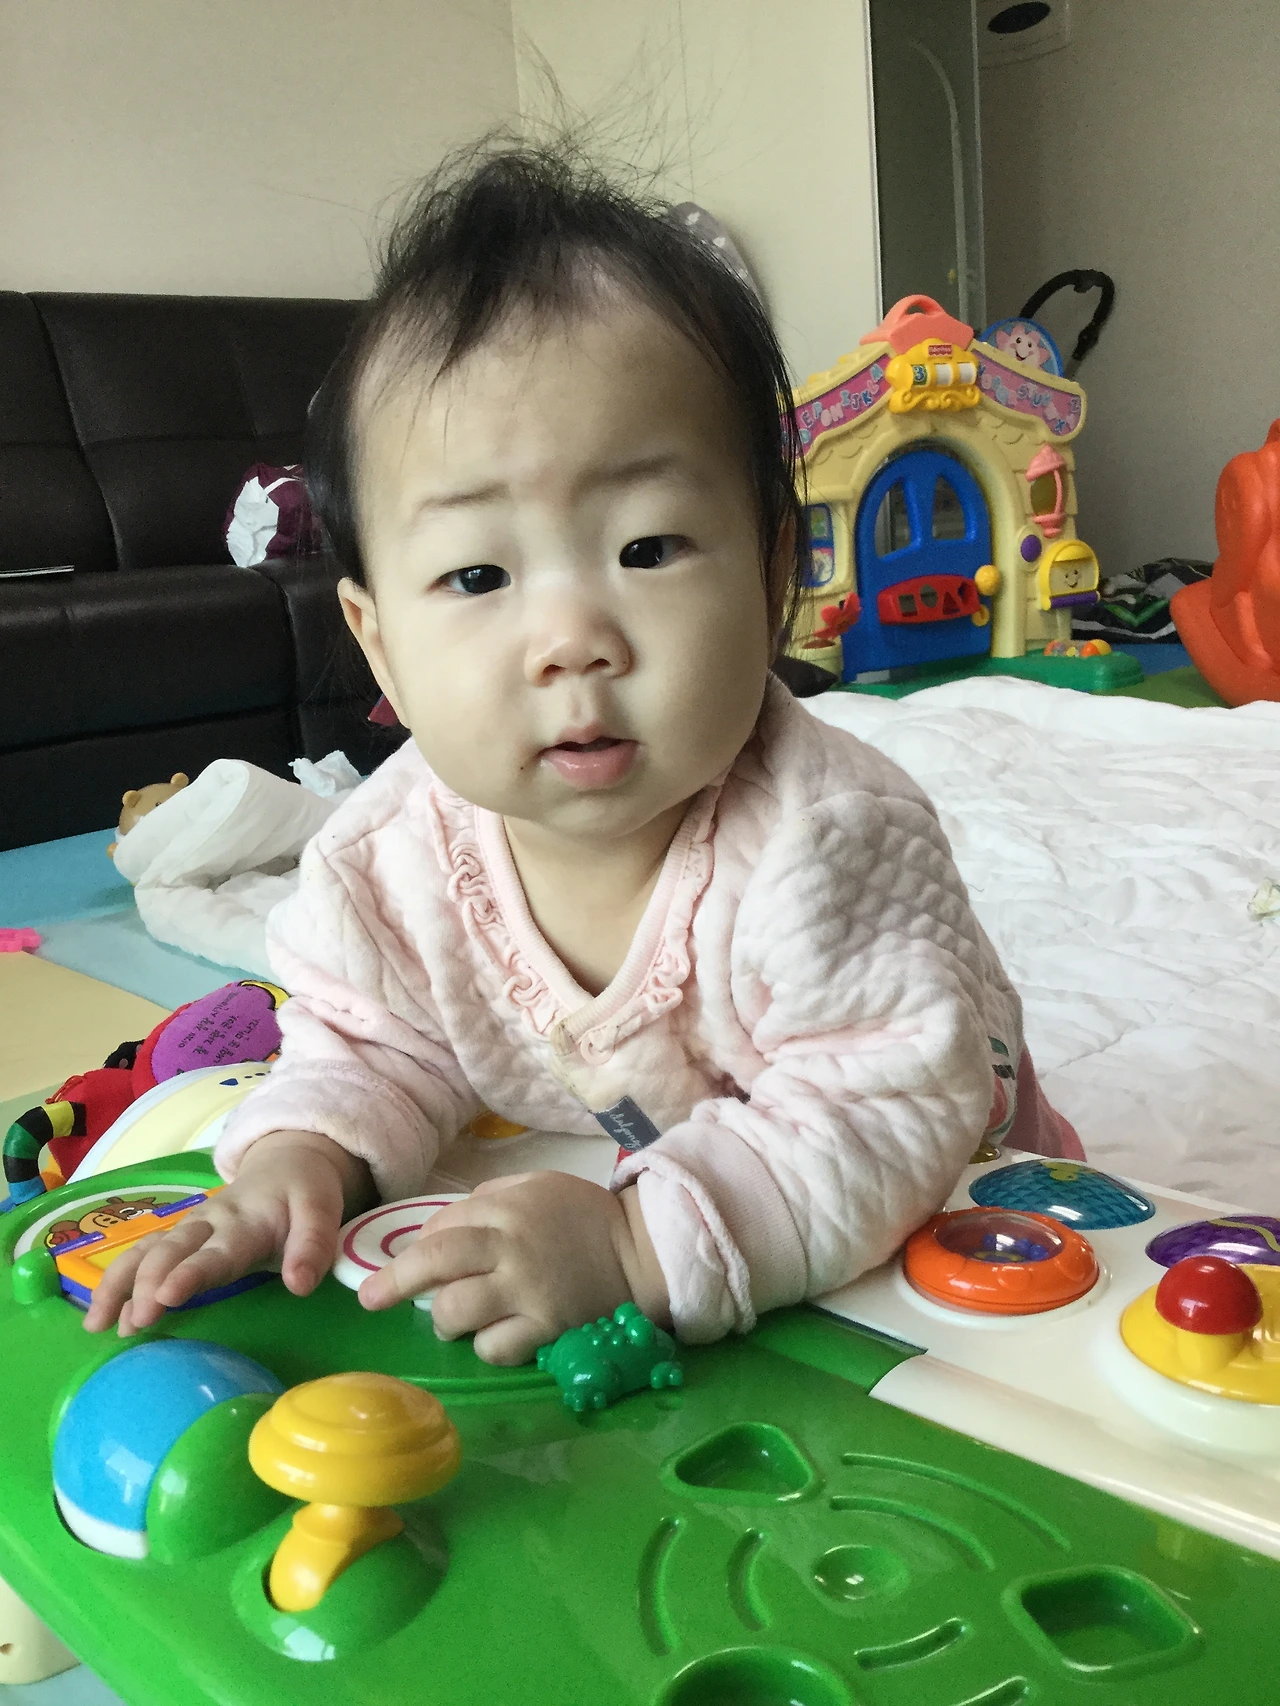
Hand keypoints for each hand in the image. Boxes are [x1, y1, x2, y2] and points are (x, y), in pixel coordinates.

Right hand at [82, 1130, 372, 1335]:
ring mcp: (189, 1229)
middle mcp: (208, 1224)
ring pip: (145, 1252)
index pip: (215, 1252)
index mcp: (245, 1221)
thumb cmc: (304, 1193)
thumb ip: (313, 1246)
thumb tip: (300, 1286)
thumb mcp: (321, 1211)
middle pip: (169, 1253)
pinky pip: (142, 1256)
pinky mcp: (179, 1237)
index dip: (190, 1274)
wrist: (287, 1163)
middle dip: (145, 1286)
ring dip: (118, 1286)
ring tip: (97, 1326)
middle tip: (131, 1325)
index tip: (166, 1297)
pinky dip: (118, 1282)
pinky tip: (102, 1317)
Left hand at [357, 1171, 669, 1365]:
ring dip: (443, 1320)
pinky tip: (495, 1338)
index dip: (418, 1247)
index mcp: (507, 1207)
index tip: (413, 1261)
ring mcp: (527, 1291)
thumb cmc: (585, 1218)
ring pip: (455, 1311)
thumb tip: (445, 1225)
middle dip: (393, 1282)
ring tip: (451, 1322)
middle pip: (433, 1262)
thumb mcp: (539, 1186)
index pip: (440, 1226)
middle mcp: (510, 1246)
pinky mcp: (546, 1329)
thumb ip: (492, 1197)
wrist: (641, 1252)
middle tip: (370, 1299)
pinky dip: (486, 1347)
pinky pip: (494, 1348)